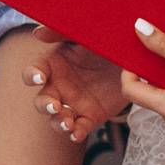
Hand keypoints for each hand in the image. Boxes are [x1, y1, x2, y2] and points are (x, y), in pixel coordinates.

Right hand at [23, 27, 129, 146]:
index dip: (32, 75)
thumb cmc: (104, 42)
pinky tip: (77, 133)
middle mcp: (60, 85)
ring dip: (58, 122)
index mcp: (54, 64)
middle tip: (54, 105)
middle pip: (42, 100)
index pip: (34, 71)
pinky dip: (76, 133)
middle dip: (45, 105)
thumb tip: (37, 33)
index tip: (39, 77)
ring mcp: (74, 103)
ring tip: (67, 122)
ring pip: (56, 118)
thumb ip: (62, 32)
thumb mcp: (86, 34)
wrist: (131, 59)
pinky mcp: (90, 117)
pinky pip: (79, 128)